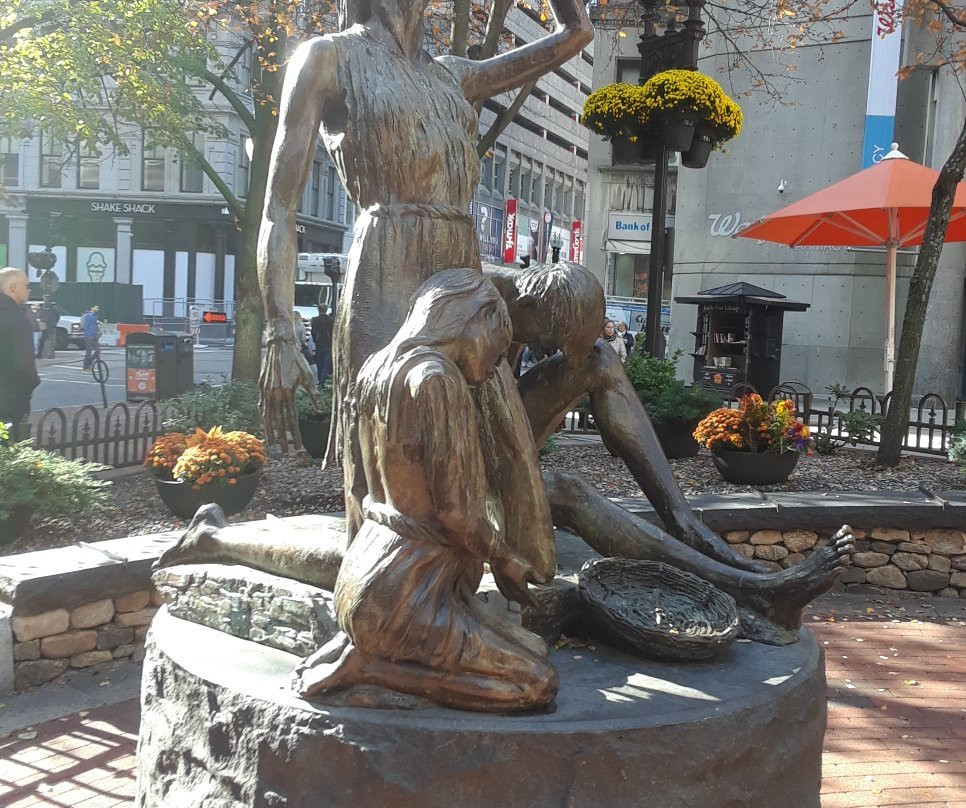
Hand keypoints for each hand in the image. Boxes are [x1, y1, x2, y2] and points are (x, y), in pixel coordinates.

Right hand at [258, 336, 319, 452]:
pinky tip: (265, 426)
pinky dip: (264, 418)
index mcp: (288, 393)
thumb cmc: (297, 361)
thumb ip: (315, 395)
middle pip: (279, 422)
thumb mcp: (309, 377)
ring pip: (267, 416)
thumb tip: (321, 411)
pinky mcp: (260, 387)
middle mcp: (275, 394)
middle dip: (283, 438)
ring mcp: (266, 391)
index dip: (295, 434)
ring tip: (274, 444)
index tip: (298, 447)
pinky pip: (262, 407)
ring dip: (271, 432)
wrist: (280, 346)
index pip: (292, 420)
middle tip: (286, 452)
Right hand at [490, 551, 536, 606]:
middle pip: (521, 600)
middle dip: (527, 602)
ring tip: (522, 600)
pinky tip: (512, 593)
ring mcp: (504, 589)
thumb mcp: (529, 568)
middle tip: (531, 604)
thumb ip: (536, 576)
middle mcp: (512, 591)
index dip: (534, 603)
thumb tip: (543, 581)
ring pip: (513, 599)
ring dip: (519, 600)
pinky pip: (507, 594)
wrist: (498, 557)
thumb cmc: (512, 561)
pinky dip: (511, 596)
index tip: (537, 606)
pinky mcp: (499, 585)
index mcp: (520, 588)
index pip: (529, 599)